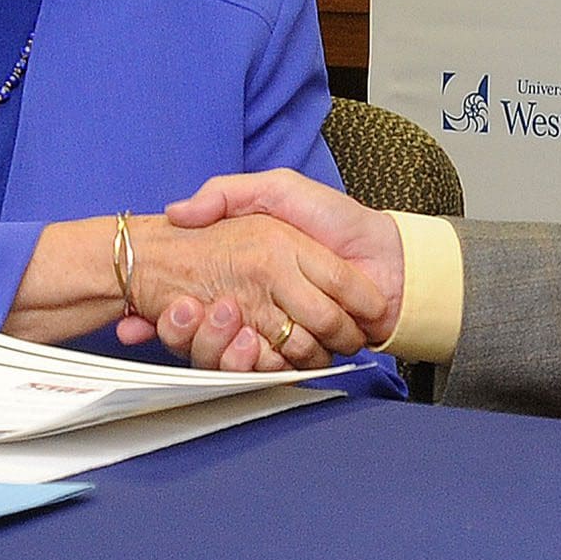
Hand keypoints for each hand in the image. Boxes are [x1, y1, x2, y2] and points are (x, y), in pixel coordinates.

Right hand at [106, 211, 383, 371]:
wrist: (389, 256)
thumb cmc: (337, 219)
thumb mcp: (279, 189)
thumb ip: (229, 193)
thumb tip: (177, 212)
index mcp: (246, 275)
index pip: (193, 305)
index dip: (176, 312)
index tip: (171, 302)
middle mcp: (256, 308)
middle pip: (209, 337)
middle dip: (199, 331)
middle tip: (194, 310)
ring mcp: (278, 335)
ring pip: (233, 358)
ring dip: (223, 347)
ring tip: (229, 322)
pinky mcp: (301, 356)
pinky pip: (269, 370)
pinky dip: (259, 363)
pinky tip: (254, 342)